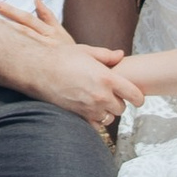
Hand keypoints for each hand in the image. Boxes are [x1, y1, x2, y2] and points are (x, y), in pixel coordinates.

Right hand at [0, 0, 142, 126]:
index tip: (137, 97)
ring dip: (107, 111)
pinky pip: (94, 126)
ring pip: (109, 118)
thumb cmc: (61, 57)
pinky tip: (89, 110)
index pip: (134, 95)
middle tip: (111, 94)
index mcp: (107, 79)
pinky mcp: (78, 116)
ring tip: (99, 102)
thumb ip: (106, 55)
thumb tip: (121, 55)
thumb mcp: (86, 51)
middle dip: (119, 102)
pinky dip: (95, 120)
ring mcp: (89, 108)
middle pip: (122, 108)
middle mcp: (101, 96)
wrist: (38, 70)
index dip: (138, 97)